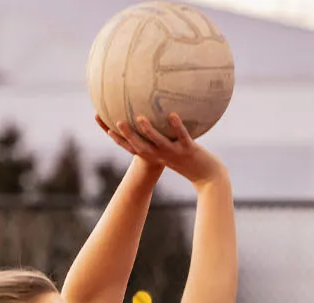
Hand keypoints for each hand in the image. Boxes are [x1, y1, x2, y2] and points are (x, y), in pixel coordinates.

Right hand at [96, 114, 225, 185]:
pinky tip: (173, 114)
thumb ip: (164, 135)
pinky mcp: (189, 150)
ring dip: (148, 132)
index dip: (118, 138)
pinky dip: (177, 126)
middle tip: (116, 122)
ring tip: (140, 118)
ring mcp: (175, 153)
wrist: (208, 176)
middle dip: (127, 135)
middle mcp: (162, 155)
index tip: (105, 126)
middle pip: (140, 146)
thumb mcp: (174, 148)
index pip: (132, 148)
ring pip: (159, 142)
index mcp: (155, 156)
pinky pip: (182, 136)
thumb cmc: (190, 161)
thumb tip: (159, 114)